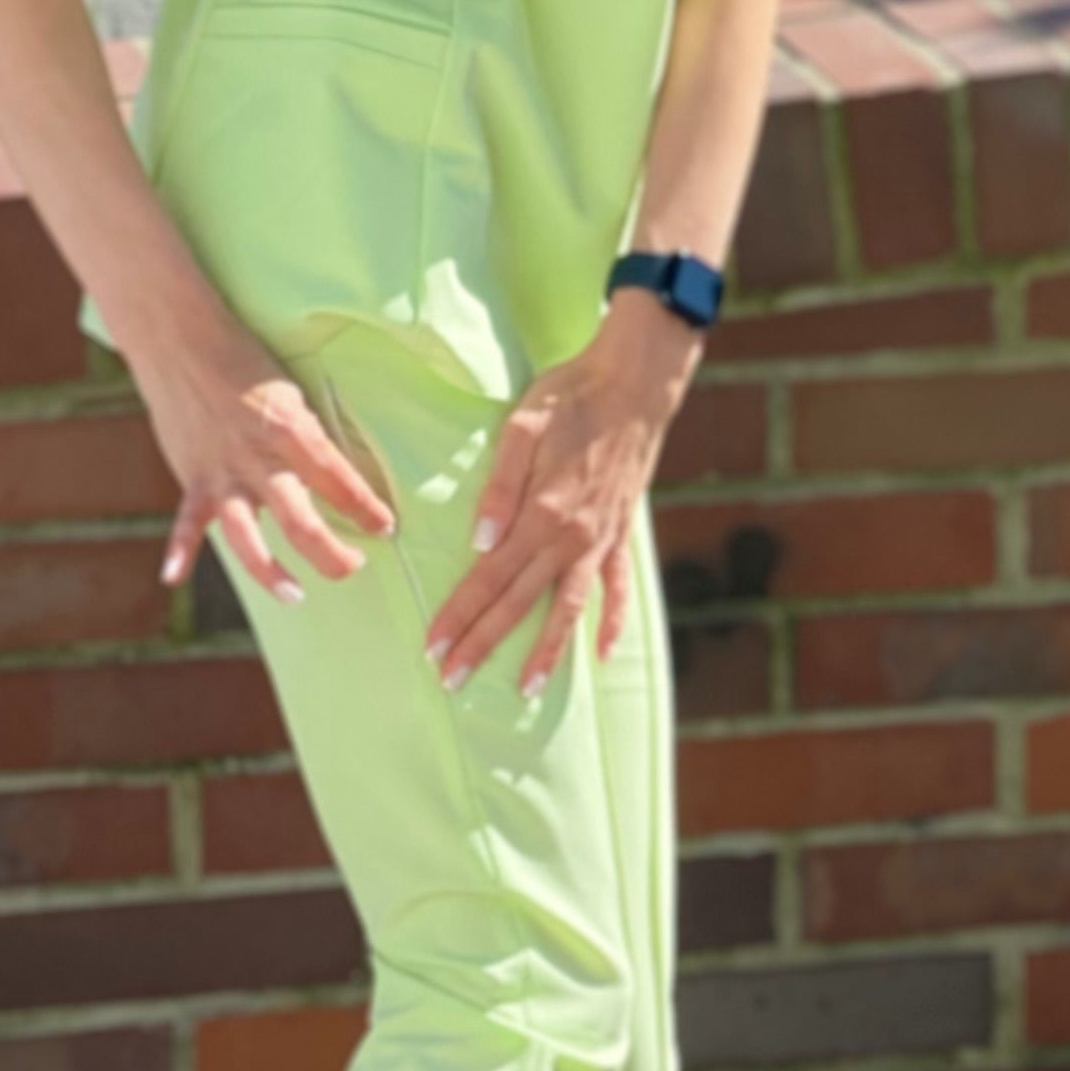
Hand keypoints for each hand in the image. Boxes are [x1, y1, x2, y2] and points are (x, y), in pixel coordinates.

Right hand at [134, 307, 395, 603]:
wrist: (182, 340)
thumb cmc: (247, 363)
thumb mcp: (292, 394)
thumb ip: (307, 438)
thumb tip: (337, 473)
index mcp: (293, 430)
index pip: (340, 480)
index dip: (366, 508)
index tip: (386, 527)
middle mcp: (260, 457)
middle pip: (302, 520)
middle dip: (332, 553)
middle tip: (354, 568)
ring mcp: (223, 472)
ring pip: (248, 535)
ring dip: (271, 571)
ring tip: (296, 596)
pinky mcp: (192, 477)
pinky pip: (186, 522)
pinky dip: (179, 551)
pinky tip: (174, 578)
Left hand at [423, 291, 691, 699]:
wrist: (636, 381)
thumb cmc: (571, 395)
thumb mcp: (524, 427)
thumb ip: (500, 487)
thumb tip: (480, 542)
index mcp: (543, 512)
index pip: (489, 577)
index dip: (459, 614)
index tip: (433, 648)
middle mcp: (573, 536)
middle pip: (521, 603)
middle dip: (484, 643)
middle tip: (453, 680)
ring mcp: (601, 538)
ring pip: (570, 608)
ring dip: (548, 651)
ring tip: (527, 689)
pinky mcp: (621, 532)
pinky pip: (618, 587)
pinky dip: (613, 621)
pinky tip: (605, 652)